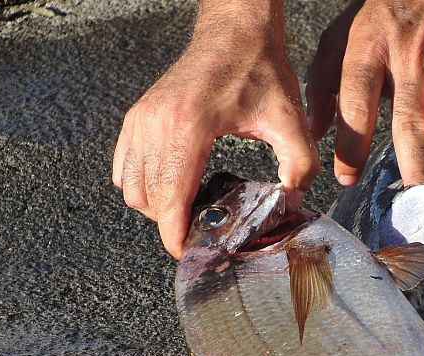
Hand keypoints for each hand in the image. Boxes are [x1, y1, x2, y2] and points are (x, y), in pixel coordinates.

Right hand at [112, 0, 318, 258]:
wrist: (234, 33)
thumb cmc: (259, 70)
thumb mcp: (290, 121)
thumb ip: (299, 166)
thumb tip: (292, 204)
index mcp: (189, 127)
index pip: (170, 198)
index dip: (176, 235)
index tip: (189, 254)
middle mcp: (155, 124)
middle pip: (148, 199)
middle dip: (172, 225)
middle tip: (204, 231)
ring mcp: (141, 119)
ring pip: (131, 187)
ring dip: (158, 207)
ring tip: (193, 209)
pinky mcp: (137, 117)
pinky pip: (124, 168)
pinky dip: (144, 186)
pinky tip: (177, 187)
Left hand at [305, 0, 423, 186]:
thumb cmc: (384, 17)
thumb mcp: (341, 38)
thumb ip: (322, 85)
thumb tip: (313, 131)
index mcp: (368, 48)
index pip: (356, 103)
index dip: (351, 145)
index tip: (347, 177)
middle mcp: (408, 55)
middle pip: (409, 116)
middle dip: (412, 159)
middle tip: (413, 188)